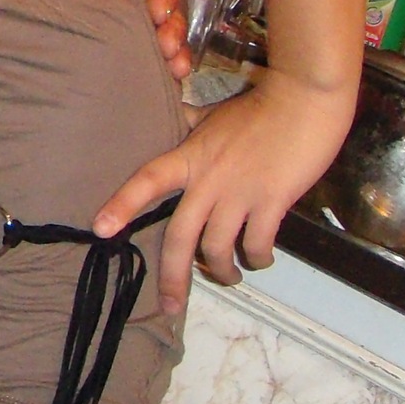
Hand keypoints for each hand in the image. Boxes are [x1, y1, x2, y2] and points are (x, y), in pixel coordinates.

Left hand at [91, 68, 355, 312]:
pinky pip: (257, 244)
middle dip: (173, 278)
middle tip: (170, 306)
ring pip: (219, 249)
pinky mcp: (272, 201)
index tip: (101, 230)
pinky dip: (257, 259)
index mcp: (190, 156)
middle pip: (180, 237)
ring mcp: (240, 192)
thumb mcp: (214, 115)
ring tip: (228, 276)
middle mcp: (208, 180)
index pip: (147, 181)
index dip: (122, 205)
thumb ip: (193, 126)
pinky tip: (260, 259)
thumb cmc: (260, 106)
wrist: (304, 98)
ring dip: (223, 272)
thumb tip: (178, 117)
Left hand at [118, 0, 191, 81]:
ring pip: (165, 26)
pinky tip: (171, 78)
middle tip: (168, 48)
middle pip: (167, 3)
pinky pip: (151, 45)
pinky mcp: (126, 29)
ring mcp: (134, 6)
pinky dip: (163, 60)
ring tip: (176, 68)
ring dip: (174, 48)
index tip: (158, 12)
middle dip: (173, 26)